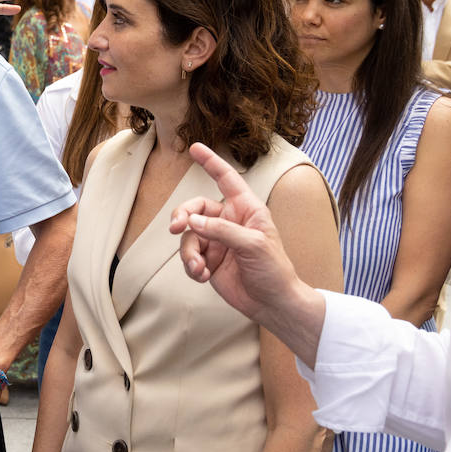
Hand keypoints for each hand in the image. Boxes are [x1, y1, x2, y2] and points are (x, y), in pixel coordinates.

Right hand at [168, 143, 303, 324]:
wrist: (272, 304)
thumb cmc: (274, 270)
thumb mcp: (253, 245)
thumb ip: (221, 230)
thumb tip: (192, 222)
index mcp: (246, 210)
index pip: (226, 180)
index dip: (211, 162)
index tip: (194, 147)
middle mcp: (229, 222)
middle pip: (195, 208)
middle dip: (183, 216)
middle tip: (176, 228)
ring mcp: (217, 242)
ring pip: (189, 236)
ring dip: (188, 252)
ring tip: (198, 267)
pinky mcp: (209, 261)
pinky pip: (190, 257)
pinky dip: (191, 266)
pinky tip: (202, 276)